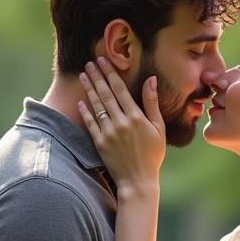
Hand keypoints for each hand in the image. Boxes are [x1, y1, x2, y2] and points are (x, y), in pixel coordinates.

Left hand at [78, 57, 165, 188]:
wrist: (138, 180)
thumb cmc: (152, 154)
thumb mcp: (158, 128)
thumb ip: (152, 103)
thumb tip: (151, 80)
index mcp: (136, 117)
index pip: (120, 89)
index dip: (111, 73)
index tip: (104, 60)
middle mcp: (121, 122)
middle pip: (106, 94)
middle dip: (97, 76)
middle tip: (89, 63)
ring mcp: (108, 133)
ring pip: (96, 106)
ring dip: (89, 88)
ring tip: (82, 75)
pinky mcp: (100, 143)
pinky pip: (90, 123)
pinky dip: (85, 111)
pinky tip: (81, 100)